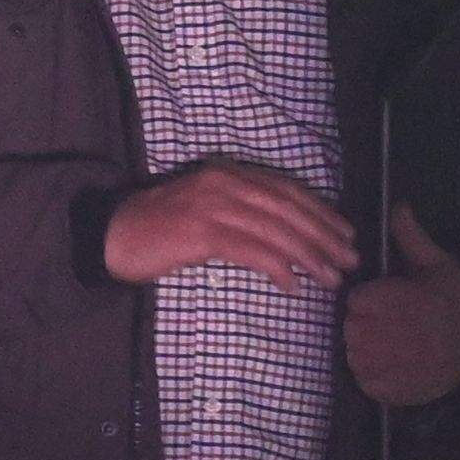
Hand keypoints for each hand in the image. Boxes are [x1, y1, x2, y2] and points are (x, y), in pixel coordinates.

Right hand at [102, 161, 361, 288]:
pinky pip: (253, 251)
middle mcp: (225, 183)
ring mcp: (214, 206)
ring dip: (310, 257)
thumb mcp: (205, 209)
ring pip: (277, 231)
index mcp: (229, 174)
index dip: (321, 211)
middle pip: (289, 209)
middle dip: (324, 236)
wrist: (110, 235)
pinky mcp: (203, 232)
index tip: (345, 233)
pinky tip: (293, 286)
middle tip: (350, 259)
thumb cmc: (157, 229)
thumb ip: (240, 212)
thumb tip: (284, 235)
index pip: (287, 190)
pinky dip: (278, 269)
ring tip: (331, 278)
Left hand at [341, 202, 459, 408]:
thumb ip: (411, 238)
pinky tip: (400, 365)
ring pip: (353, 352)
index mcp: (384, 300)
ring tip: (401, 345)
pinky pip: (363, 378)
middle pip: (351, 326)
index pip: (354, 300)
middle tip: (399, 324)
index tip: (394, 302)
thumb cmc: (457, 305)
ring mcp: (375, 365)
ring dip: (370, 349)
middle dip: (369, 323)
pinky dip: (376, 374)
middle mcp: (373, 333)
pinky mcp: (380, 390)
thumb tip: (398, 204)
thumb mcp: (439, 266)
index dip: (373, 300)